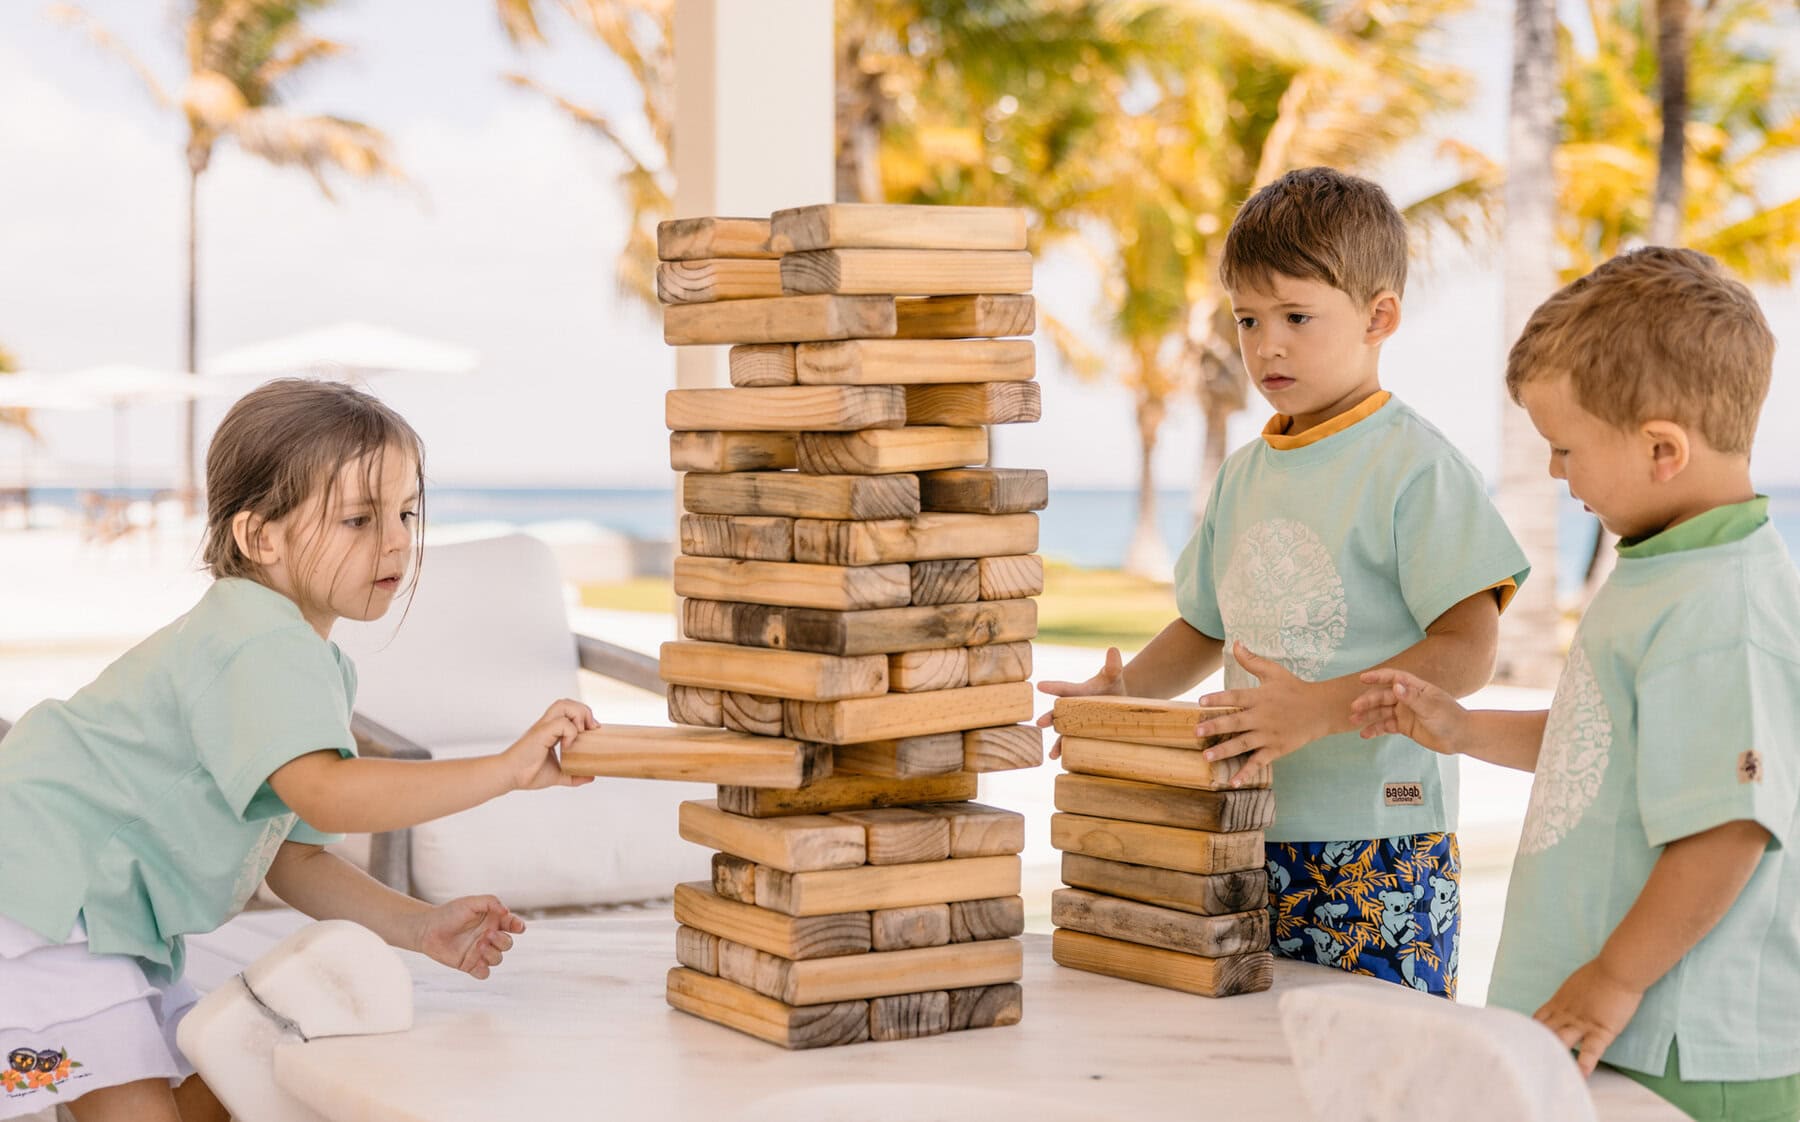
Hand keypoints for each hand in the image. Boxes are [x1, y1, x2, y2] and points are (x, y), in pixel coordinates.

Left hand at [414, 895, 525, 980]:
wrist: (427, 929)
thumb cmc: (449, 913)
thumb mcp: (471, 902)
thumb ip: (491, 902)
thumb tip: (506, 912)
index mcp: (492, 921)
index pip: (512, 925)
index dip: (518, 926)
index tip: (516, 927)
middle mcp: (489, 937)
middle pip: (507, 944)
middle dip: (501, 941)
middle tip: (487, 934)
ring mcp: (480, 952)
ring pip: (498, 959)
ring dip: (491, 954)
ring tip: (478, 945)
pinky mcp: (469, 965)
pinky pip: (484, 973)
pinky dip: (483, 970)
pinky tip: (476, 963)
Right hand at [503, 699, 597, 790]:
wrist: (509, 776)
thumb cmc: (527, 774)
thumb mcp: (558, 775)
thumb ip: (574, 775)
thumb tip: (591, 776)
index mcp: (550, 731)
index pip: (569, 710)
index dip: (584, 716)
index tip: (593, 731)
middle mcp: (547, 725)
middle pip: (567, 702)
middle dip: (584, 711)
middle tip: (590, 729)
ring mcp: (543, 727)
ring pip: (563, 704)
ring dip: (578, 715)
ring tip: (581, 732)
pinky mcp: (540, 733)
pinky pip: (561, 723)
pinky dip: (571, 733)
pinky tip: (568, 747)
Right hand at [1035, 647, 1125, 759]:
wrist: (1120, 704)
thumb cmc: (1112, 687)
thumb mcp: (1113, 676)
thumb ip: (1112, 665)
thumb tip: (1113, 649)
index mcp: (1076, 693)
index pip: (1063, 689)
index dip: (1052, 687)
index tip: (1040, 685)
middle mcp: (1071, 710)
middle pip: (1057, 714)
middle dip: (1049, 718)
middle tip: (1041, 722)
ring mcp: (1075, 724)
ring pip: (1062, 733)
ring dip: (1057, 743)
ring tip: (1054, 753)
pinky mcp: (1082, 737)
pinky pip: (1072, 745)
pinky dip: (1067, 753)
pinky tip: (1063, 761)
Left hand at [1194, 643, 1329, 784]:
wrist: (1321, 710)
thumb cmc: (1294, 689)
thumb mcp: (1274, 672)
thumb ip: (1252, 661)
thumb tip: (1235, 643)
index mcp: (1260, 697)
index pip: (1235, 697)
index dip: (1218, 699)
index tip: (1200, 702)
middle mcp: (1262, 717)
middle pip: (1235, 722)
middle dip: (1214, 727)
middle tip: (1195, 732)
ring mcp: (1269, 735)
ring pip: (1243, 744)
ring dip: (1224, 751)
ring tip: (1206, 757)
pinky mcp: (1276, 749)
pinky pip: (1258, 762)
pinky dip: (1246, 773)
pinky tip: (1232, 782)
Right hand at [1349, 669, 1468, 754]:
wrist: (1461, 737)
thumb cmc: (1450, 718)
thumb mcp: (1431, 707)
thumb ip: (1412, 698)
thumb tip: (1395, 686)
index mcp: (1416, 688)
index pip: (1393, 678)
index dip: (1378, 677)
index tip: (1362, 678)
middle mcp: (1408, 698)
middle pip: (1383, 696)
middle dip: (1368, 701)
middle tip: (1354, 708)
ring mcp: (1405, 712)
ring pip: (1381, 712)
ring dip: (1368, 715)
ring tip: (1353, 721)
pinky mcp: (1404, 726)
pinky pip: (1386, 726)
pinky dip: (1375, 729)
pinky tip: (1364, 734)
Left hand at [1534, 959, 1645, 1075]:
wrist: (1617, 970)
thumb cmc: (1601, 972)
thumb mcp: (1575, 983)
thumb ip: (1568, 997)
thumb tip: (1567, 1002)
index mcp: (1558, 1002)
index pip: (1538, 1020)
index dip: (1530, 1032)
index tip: (1522, 1043)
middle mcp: (1565, 1014)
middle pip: (1544, 1033)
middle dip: (1534, 1047)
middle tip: (1524, 1061)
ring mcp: (1581, 1023)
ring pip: (1562, 1042)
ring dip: (1554, 1056)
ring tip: (1546, 1072)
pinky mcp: (1600, 1030)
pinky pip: (1590, 1050)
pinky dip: (1584, 1064)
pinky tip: (1580, 1076)